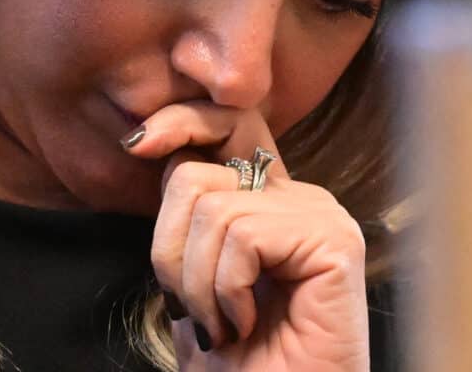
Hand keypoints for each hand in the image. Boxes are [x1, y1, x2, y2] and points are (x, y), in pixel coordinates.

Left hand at [122, 102, 369, 370]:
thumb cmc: (237, 366)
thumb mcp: (192, 280)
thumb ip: (185, 215)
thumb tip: (149, 144)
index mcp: (271, 201)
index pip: (223, 128)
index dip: (180, 124)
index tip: (137, 145)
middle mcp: (301, 198)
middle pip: (198, 172)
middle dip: (170, 250)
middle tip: (191, 310)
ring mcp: (322, 216)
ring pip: (214, 207)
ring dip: (197, 285)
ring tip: (222, 328)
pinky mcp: (334, 241)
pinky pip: (243, 235)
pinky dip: (225, 290)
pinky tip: (244, 325)